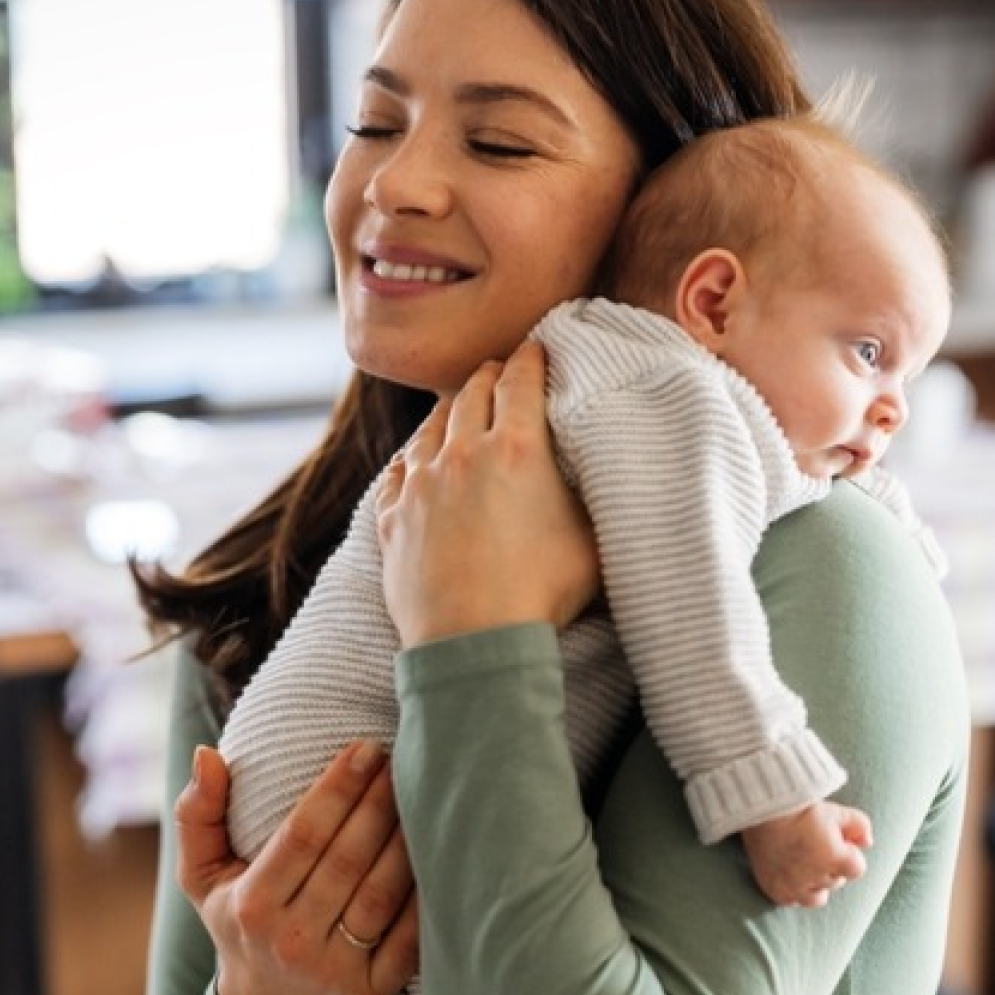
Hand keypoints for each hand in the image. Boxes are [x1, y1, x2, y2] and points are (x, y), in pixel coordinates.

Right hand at [175, 740, 418, 994]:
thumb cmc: (239, 923)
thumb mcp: (202, 877)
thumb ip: (198, 814)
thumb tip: (207, 754)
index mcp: (252, 905)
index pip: (301, 835)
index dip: (337, 789)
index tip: (365, 748)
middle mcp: (292, 940)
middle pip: (348, 859)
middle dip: (379, 803)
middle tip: (403, 759)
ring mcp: (334, 970)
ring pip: (382, 893)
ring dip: (407, 840)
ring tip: (425, 794)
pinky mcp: (372, 990)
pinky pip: (408, 934)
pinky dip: (425, 892)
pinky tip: (439, 852)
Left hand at [375, 339, 598, 646]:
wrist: (474, 644)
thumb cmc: (542, 596)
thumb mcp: (591, 540)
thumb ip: (590, 496)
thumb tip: (601, 475)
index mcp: (516, 448)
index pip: (522, 380)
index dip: (532, 358)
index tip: (537, 350)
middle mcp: (462, 454)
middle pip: (473, 392)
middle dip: (491, 375)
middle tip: (502, 372)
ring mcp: (422, 485)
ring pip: (430, 426)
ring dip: (449, 410)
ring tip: (459, 408)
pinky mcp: (393, 519)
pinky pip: (398, 471)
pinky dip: (412, 457)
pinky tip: (417, 460)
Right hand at [742, 799, 872, 909]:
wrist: (759, 808)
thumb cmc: (799, 807)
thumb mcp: (835, 810)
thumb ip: (859, 826)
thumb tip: (867, 843)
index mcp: (834, 858)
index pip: (857, 868)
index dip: (848, 853)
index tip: (835, 840)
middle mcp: (815, 877)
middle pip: (837, 881)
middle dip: (832, 866)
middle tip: (815, 845)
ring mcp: (794, 887)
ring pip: (817, 897)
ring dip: (816, 882)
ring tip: (805, 860)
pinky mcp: (775, 890)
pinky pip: (793, 900)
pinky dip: (795, 890)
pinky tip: (791, 871)